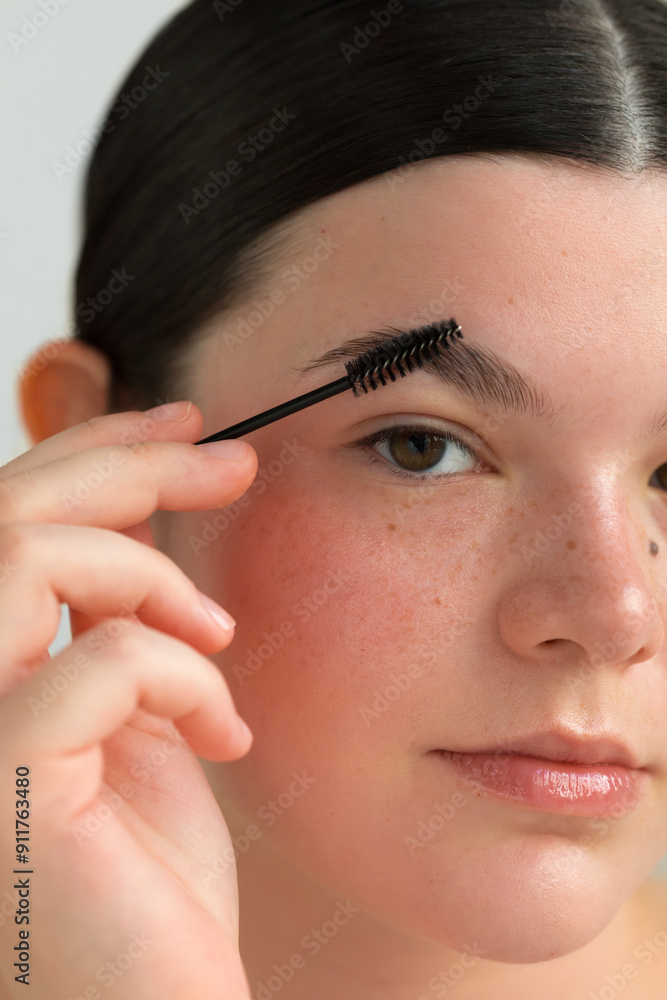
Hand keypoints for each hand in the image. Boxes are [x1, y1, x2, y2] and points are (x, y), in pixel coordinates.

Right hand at [0, 401, 255, 999]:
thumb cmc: (146, 878)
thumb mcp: (130, 718)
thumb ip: (110, 618)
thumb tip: (138, 508)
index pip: (2, 520)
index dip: (89, 451)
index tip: (186, 426)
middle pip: (7, 513)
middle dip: (129, 462)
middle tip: (230, 459)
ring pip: (24, 553)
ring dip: (149, 573)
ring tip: (218, 633)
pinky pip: (102, 659)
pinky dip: (185, 675)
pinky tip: (223, 733)